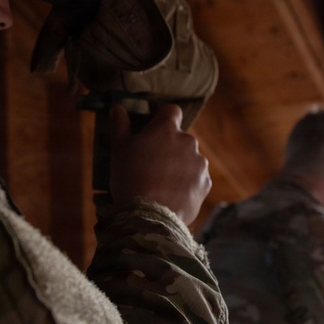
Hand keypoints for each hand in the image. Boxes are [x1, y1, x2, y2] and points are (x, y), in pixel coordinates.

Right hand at [109, 102, 211, 224]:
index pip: (171, 110)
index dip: (162, 118)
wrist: (148, 216)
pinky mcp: (206, 183)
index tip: (153, 129)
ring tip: (162, 183)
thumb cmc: (130, 178)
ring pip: (189, 159)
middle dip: (169, 147)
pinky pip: (197, 178)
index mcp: (167, 129)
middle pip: (180, 138)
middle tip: (152, 164)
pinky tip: (172, 194)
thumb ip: (120, 125)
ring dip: (179, 166)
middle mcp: (188, 141)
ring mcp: (200, 163)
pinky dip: (188, 183)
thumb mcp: (119, 150)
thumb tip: (117, 107)